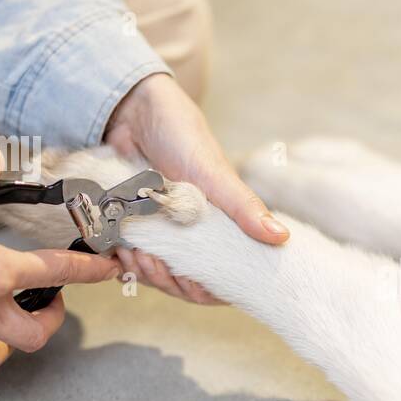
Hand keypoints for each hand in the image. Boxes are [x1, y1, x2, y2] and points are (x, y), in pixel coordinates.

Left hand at [103, 73, 287, 304]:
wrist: (131, 110)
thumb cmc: (181, 136)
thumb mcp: (214, 174)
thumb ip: (245, 207)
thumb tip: (281, 237)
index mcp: (221, 230)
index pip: (221, 281)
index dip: (207, 290)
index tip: (191, 280)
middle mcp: (192, 238)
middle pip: (185, 286)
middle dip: (169, 280)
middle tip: (154, 260)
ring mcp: (161, 235)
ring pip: (156, 277)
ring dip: (144, 270)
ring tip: (135, 250)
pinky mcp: (132, 229)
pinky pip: (128, 261)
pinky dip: (123, 260)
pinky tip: (119, 247)